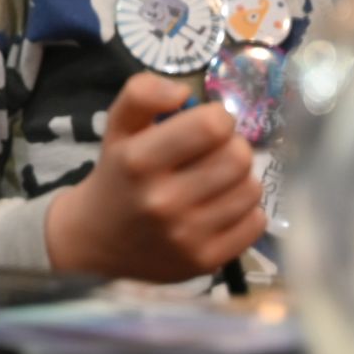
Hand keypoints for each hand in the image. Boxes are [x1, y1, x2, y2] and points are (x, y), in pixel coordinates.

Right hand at [44, 72, 265, 280]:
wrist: (98, 239)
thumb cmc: (117, 174)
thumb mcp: (117, 126)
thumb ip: (142, 93)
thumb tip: (184, 91)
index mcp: (139, 161)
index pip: (211, 127)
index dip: (217, 117)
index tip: (206, 125)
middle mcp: (163, 200)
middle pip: (238, 157)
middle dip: (233, 146)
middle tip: (215, 152)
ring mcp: (188, 236)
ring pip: (250, 189)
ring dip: (239, 178)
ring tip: (217, 180)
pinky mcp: (207, 261)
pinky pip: (256, 222)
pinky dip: (246, 210)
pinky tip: (222, 206)